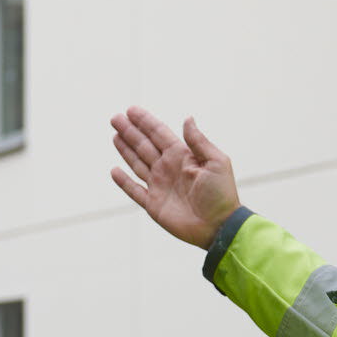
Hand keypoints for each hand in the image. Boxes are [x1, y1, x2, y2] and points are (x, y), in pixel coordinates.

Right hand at [109, 106, 240, 247]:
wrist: (219, 226)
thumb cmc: (221, 194)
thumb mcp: (216, 162)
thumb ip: (199, 141)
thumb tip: (187, 118)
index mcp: (182, 156)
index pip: (159, 134)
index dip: (145, 122)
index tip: (131, 110)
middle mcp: (168, 168)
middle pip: (144, 145)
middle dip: (130, 131)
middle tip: (115, 118)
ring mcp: (159, 186)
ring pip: (137, 163)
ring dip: (125, 149)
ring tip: (114, 135)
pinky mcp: (153, 204)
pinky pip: (134, 190)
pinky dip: (124, 181)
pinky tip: (115, 171)